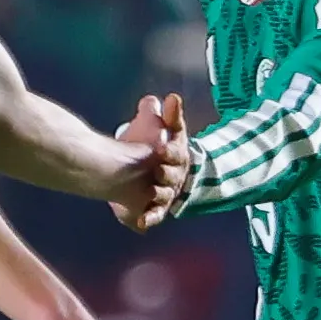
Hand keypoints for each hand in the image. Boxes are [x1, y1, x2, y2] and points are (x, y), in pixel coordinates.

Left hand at [110, 93, 190, 228]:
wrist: (152, 171)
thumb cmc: (163, 149)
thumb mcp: (168, 129)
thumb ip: (170, 115)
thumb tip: (171, 97)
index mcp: (178, 156)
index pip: (178, 153)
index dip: (171, 152)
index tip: (161, 148)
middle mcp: (175, 177)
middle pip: (173, 176)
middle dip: (167, 173)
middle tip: (157, 170)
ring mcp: (165, 194)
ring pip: (165, 196)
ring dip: (160, 193)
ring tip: (151, 191)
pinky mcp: (154, 208)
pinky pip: (154, 215)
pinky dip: (149, 218)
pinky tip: (141, 222)